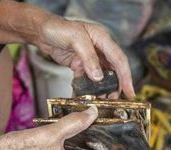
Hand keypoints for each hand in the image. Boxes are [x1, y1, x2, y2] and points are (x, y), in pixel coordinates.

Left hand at [0, 1, 134, 98]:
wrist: (40, 31)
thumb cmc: (58, 28)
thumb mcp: (76, 39)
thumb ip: (89, 58)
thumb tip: (99, 77)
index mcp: (103, 39)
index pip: (119, 59)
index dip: (126, 76)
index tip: (130, 92)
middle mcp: (99, 49)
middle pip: (113, 70)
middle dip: (114, 86)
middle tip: (113, 100)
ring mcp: (89, 58)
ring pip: (100, 76)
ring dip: (101, 88)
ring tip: (99, 99)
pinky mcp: (79, 65)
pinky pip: (86, 79)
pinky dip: (86, 87)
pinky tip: (84, 95)